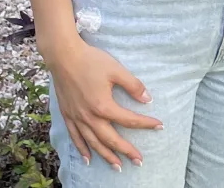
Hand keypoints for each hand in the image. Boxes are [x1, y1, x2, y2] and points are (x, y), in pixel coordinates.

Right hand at [43, 35, 160, 169]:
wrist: (64, 57)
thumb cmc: (91, 61)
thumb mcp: (117, 70)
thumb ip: (133, 85)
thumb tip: (148, 99)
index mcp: (103, 106)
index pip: (129, 120)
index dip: (146, 124)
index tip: (159, 126)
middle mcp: (89, 117)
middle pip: (111, 139)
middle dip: (126, 151)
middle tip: (139, 161)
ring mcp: (77, 119)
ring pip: (93, 143)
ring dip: (106, 156)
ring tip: (117, 166)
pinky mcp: (68, 116)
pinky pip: (75, 138)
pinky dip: (82, 150)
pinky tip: (88, 159)